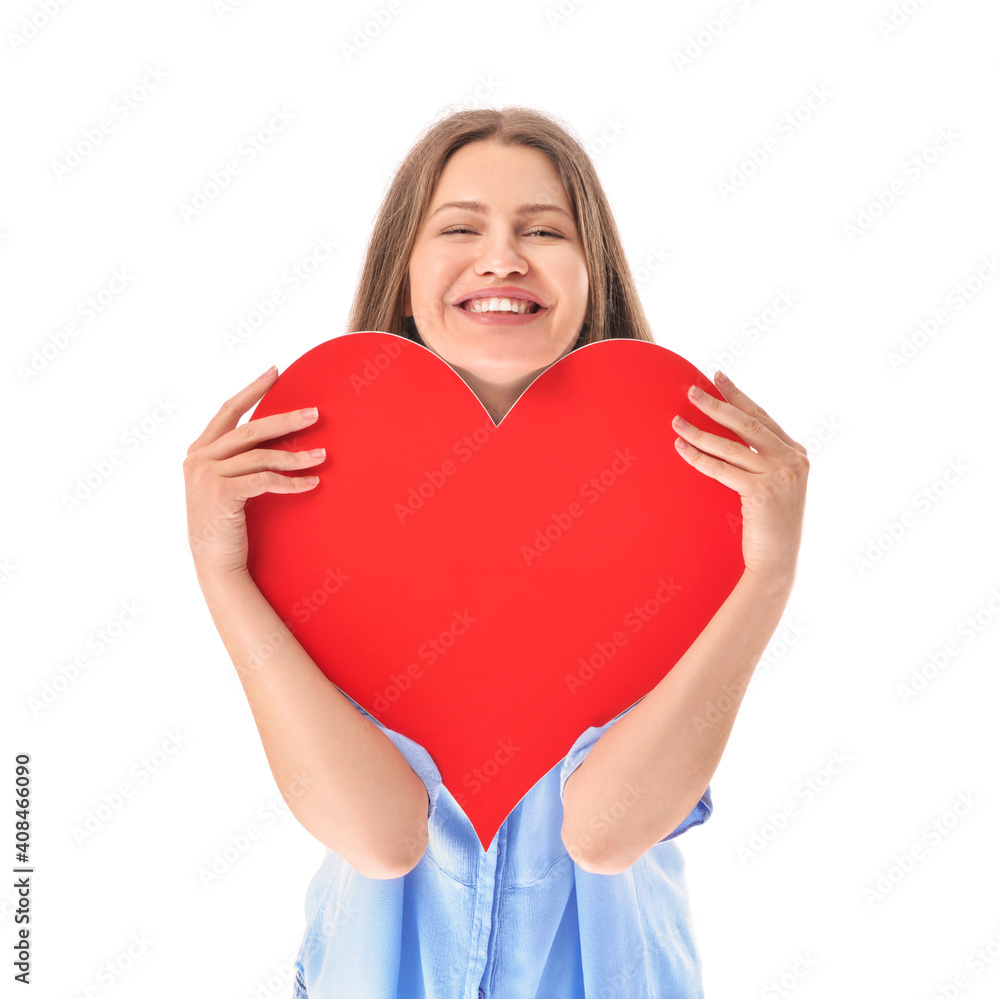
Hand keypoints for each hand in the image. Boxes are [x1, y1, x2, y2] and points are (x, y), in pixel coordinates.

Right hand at [183, 367, 325, 582]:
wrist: (216, 565)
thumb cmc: (228, 525)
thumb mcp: (229, 485)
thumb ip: (239, 459)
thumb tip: (275, 435)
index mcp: (198, 451)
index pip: (228, 410)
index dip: (253, 389)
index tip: (275, 371)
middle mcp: (198, 459)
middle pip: (250, 430)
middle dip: (286, 420)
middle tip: (315, 413)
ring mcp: (206, 475)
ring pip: (261, 456)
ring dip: (296, 455)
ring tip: (323, 456)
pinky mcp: (221, 493)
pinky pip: (265, 480)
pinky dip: (291, 481)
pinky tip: (312, 482)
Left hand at [671, 370, 808, 584]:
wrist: (777, 562)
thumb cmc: (769, 527)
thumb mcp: (773, 486)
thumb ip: (761, 461)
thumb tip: (729, 438)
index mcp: (797, 454)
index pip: (761, 417)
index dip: (738, 396)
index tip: (718, 377)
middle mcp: (792, 460)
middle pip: (747, 423)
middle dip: (716, 404)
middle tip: (691, 390)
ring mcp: (779, 475)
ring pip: (730, 445)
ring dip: (699, 431)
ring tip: (675, 421)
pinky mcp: (761, 491)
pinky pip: (721, 468)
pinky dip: (698, 457)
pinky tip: (680, 447)